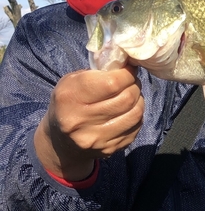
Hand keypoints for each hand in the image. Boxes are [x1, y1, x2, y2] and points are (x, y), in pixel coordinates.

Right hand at [34, 65, 143, 180]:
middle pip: (127, 98)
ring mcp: (96, 138)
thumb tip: (127, 62)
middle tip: (131, 82)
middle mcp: (81, 121)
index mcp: (69, 98)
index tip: (128, 69)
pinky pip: (136, 127)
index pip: (112, 82)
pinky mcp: (109, 149)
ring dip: (139, 100)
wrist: (61, 142)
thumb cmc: (69, 103)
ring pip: (136, 113)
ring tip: (132, 95)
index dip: (127, 74)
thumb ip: (97, 71)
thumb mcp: (72, 82)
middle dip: (134, 85)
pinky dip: (137, 116)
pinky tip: (128, 111)